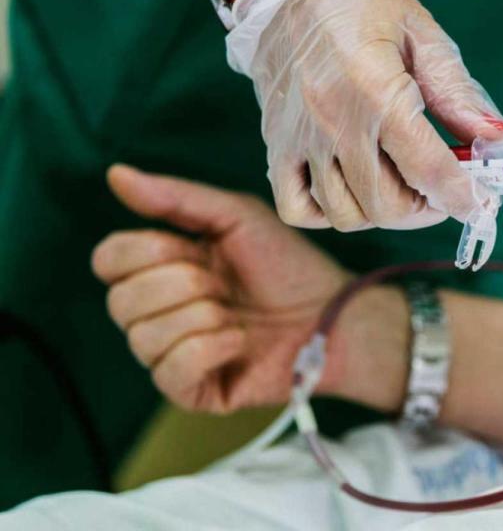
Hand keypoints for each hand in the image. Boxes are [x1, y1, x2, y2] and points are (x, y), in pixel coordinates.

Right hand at [91, 165, 408, 412]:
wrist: (332, 314)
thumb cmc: (288, 265)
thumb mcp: (237, 218)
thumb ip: (176, 197)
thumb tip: (115, 174)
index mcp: (162, 268)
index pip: (108, 260)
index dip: (146, 252)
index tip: (195, 249)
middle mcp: (159, 313)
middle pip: (121, 302)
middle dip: (183, 285)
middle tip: (225, 286)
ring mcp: (172, 355)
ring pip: (142, 339)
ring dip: (202, 317)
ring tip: (236, 316)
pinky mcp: (193, 391)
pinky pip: (169, 373)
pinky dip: (208, 350)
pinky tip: (237, 342)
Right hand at [252, 0, 502, 230]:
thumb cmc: (365, 5)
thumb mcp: (424, 37)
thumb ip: (459, 94)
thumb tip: (496, 139)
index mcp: (377, 91)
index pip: (428, 169)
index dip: (461, 196)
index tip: (476, 202)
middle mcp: (334, 121)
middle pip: (387, 205)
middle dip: (424, 209)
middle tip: (439, 191)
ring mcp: (300, 137)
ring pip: (346, 214)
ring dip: (381, 213)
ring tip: (399, 187)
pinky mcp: (276, 143)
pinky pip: (297, 208)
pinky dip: (327, 214)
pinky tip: (352, 190)